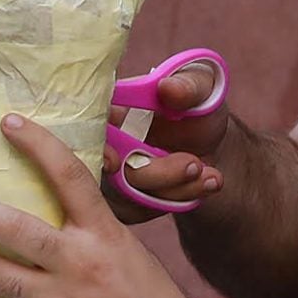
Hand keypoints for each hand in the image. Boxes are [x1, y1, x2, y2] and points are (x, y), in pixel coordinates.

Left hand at [0, 113, 239, 297]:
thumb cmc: (144, 292)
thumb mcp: (123, 245)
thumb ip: (86, 223)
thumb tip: (45, 194)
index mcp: (103, 234)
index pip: (71, 178)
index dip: (39, 145)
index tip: (10, 123)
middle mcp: (79, 264)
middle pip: (20, 231)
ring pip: (1, 277)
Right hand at [105, 61, 227, 223]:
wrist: (212, 142)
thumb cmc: (198, 105)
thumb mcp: (202, 88)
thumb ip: (188, 86)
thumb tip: (168, 88)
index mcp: (107, 111)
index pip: (85, 132)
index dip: (95, 149)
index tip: (116, 161)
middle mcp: (102, 144)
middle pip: (110, 173)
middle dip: (154, 174)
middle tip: (193, 165)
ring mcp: (113, 177)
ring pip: (130, 197)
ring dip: (173, 189)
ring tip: (209, 175)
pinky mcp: (129, 201)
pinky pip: (144, 211)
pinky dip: (180, 200)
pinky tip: (208, 183)